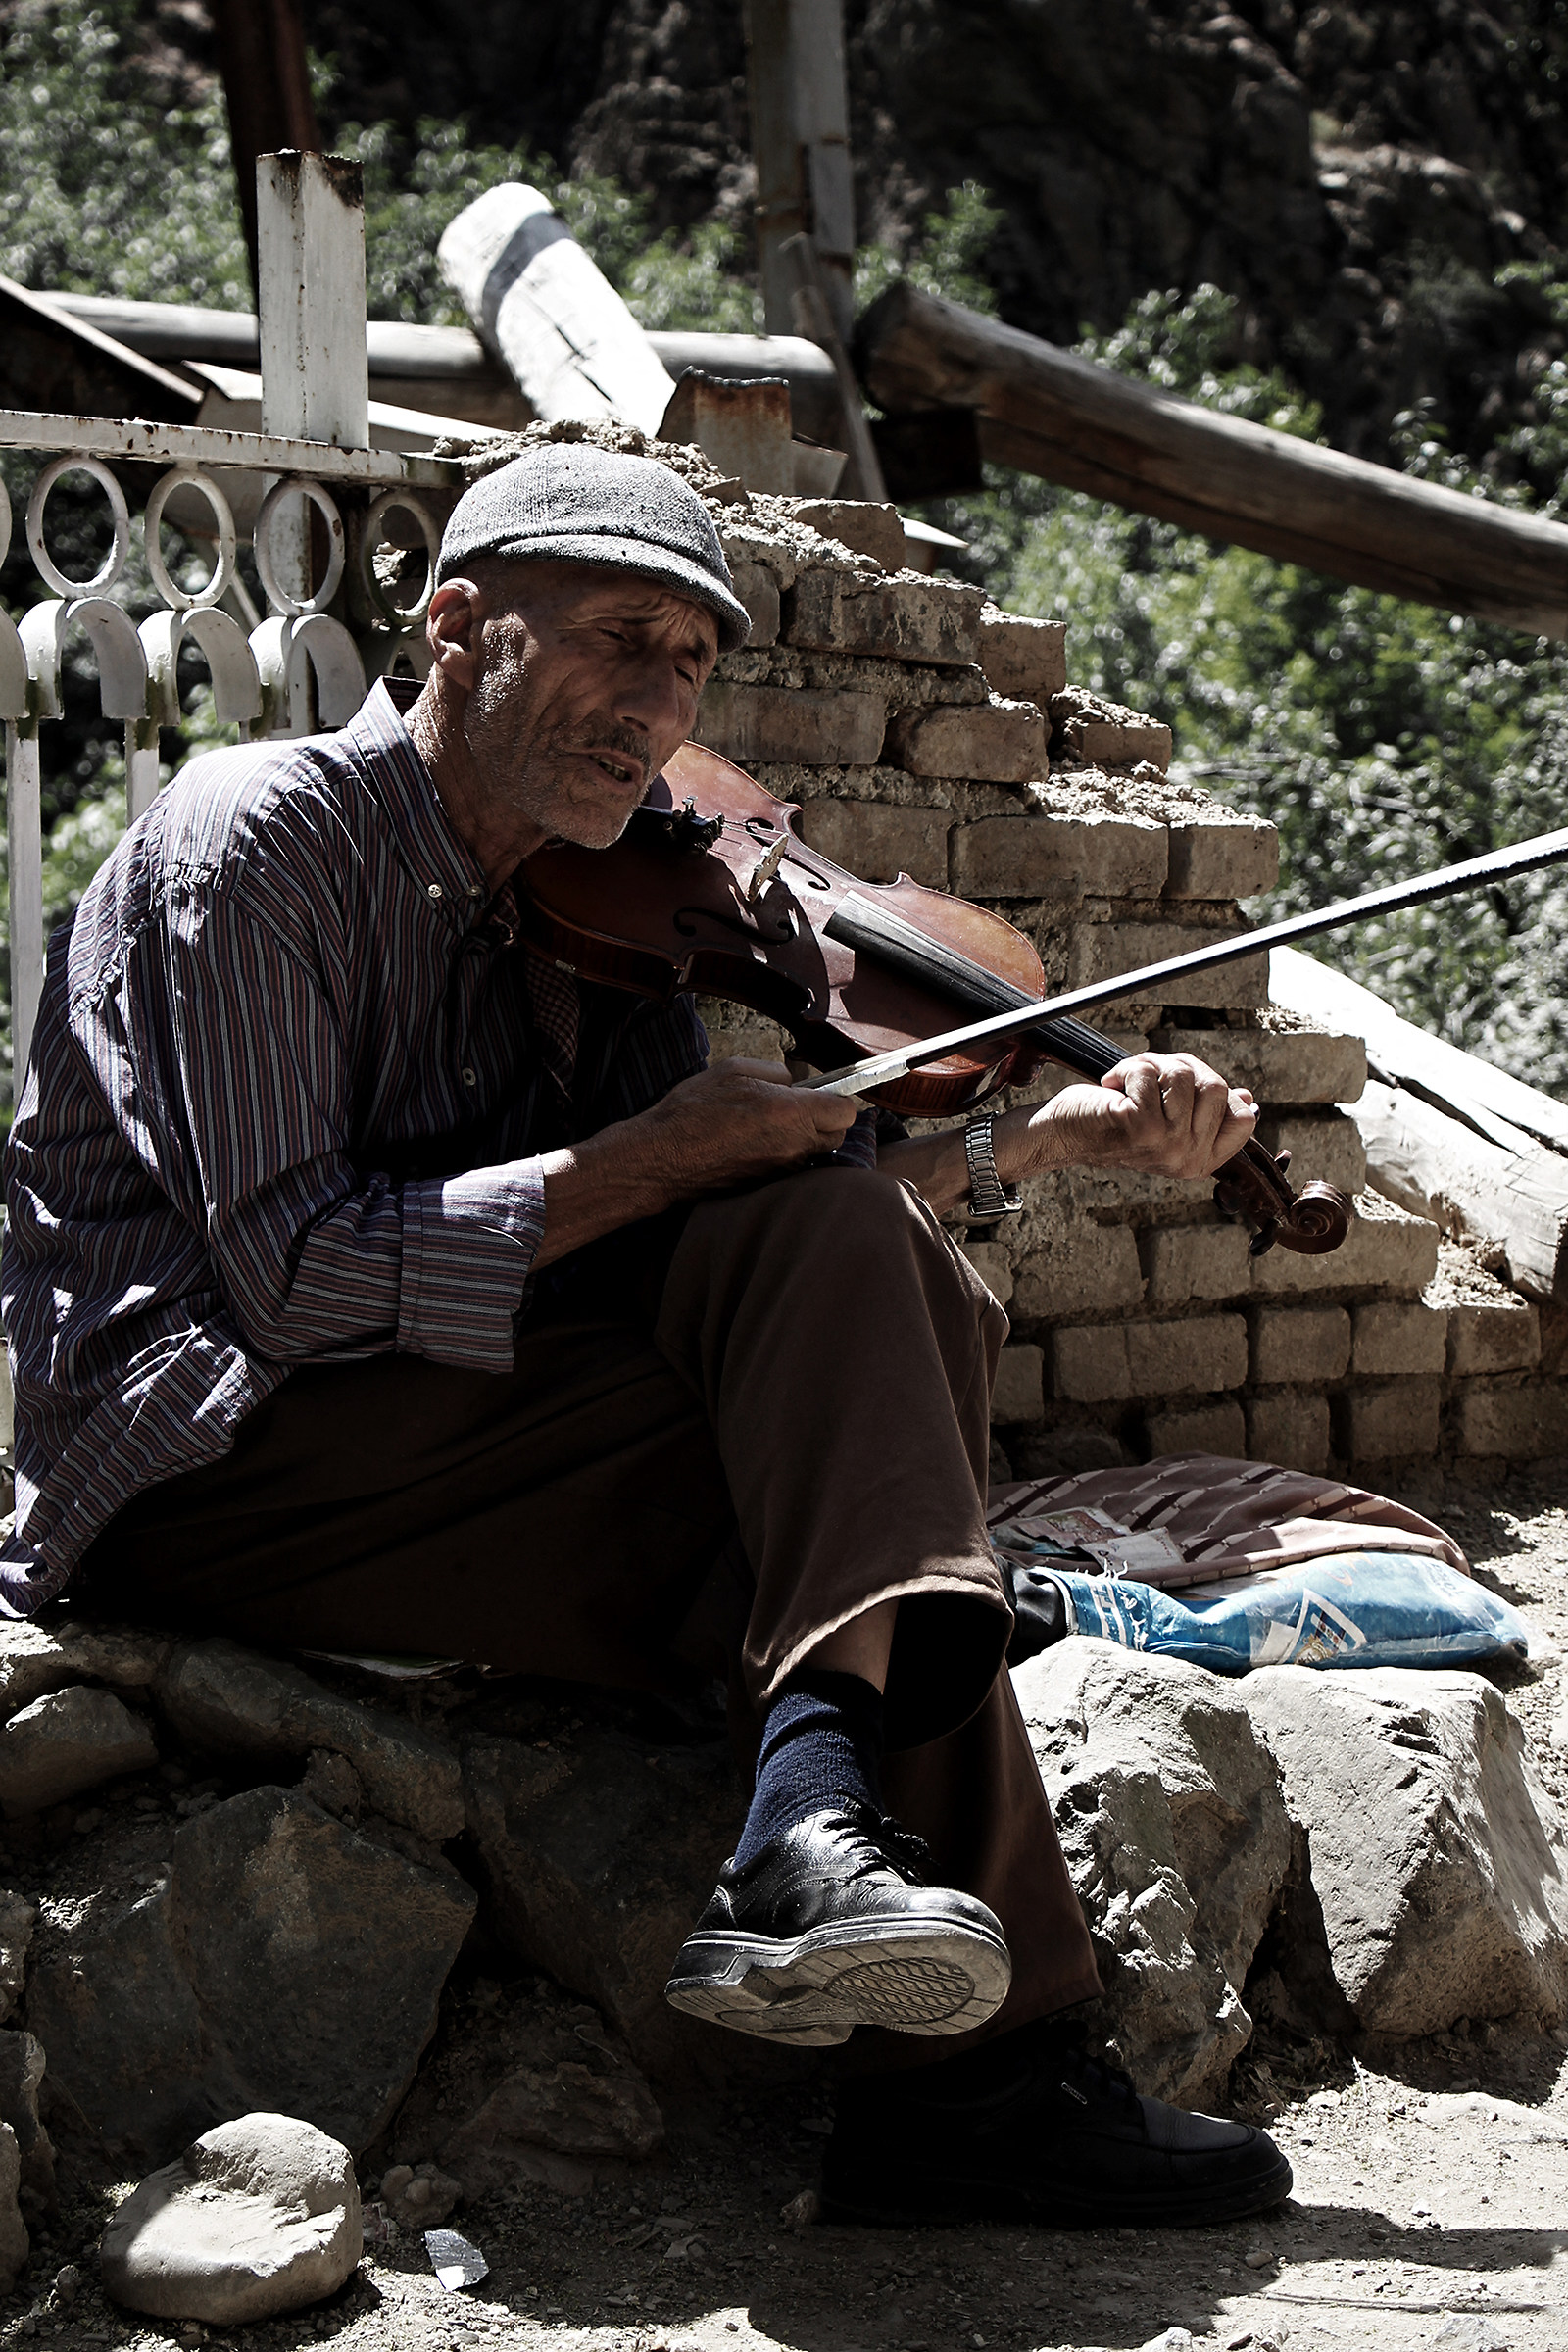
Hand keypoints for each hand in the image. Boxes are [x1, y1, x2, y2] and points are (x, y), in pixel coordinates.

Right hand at [534, 1059, 860, 1268]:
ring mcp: (781, 1170)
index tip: (829, 1091)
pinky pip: (790, 1166)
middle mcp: (792, 1146)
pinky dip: (783, 1154)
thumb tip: (796, 1083)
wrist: (661, 1159)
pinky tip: (754, 1143)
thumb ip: (775, 1072)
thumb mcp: (733, 1070)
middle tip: (799, 1106)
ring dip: (804, 1138)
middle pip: (837, 1134)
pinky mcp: (767, 1185)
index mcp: (789, 1112)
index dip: (841, 1098)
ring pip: (814, 1152)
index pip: (846, 1110)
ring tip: (772, 1124)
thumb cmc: (692, 1111)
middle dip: (826, 1119)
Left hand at [1018, 1052, 1257, 1180]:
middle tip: (1149, 1079)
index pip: (1244, 1118)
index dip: (1218, 1089)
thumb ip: (1206, 1112)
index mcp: (1201, 1160)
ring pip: (1185, 1075)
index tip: (1183, 1089)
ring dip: (1152, 1064)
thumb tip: (1247, 1099)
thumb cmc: (1115, 1123)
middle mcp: (1188, 1158)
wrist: (1064, 1136)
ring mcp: (1166, 1144)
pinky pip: (1150, 1073)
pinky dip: (1127, 1068)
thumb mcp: (1170, 1120)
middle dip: (1180, 1068)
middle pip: (1217, 1087)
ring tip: (1129, 1082)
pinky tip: (1112, 1086)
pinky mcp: (1139, 1126)